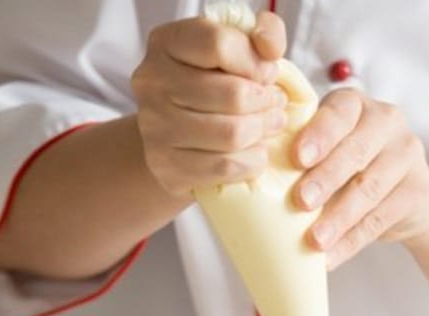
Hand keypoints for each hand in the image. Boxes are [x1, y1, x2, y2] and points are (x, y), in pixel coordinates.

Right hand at [131, 12, 287, 195]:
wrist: (176, 138)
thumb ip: (262, 34)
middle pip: (232, 95)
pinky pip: (225, 166)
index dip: (255, 62)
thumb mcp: (234, 49)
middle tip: (276, 105)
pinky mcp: (167, 168)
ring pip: (232, 134)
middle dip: (266, 102)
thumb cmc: (211, 86)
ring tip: (270, 125)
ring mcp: (155, 130)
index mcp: (165, 43)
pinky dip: (252, 161)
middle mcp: (152, 85)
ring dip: (262, 131)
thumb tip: (271, 49)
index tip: (268, 73)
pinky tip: (256, 152)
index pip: (219, 45)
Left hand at [292, 89, 428, 268]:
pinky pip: (381, 219)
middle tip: (301, 201)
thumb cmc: (348, 170)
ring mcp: (406, 154)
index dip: (318, 135)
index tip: (297, 158)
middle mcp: (385, 121)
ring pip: (369, 188)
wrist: (407, 196)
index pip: (338, 113)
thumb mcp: (326, 154)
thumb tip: (256, 189)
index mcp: (354, 105)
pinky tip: (330, 257)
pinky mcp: (418, 190)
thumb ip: (300, 161)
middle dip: (326, 178)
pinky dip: (352, 241)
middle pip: (355, 151)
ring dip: (338, 217)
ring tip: (314, 241)